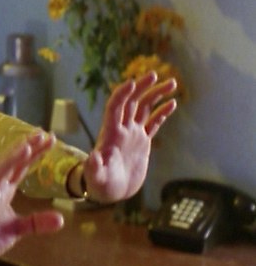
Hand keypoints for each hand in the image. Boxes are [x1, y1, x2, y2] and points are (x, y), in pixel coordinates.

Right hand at [0, 132, 63, 265]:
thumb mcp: (16, 229)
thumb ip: (36, 222)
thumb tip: (62, 218)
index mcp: (4, 191)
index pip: (21, 168)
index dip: (34, 153)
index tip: (50, 137)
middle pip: (10, 165)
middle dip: (24, 149)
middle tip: (41, 133)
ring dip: (9, 163)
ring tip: (24, 149)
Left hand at [84, 71, 177, 202]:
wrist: (110, 191)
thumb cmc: (99, 185)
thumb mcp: (95, 177)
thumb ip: (93, 168)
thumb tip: (92, 158)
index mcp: (110, 133)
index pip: (115, 107)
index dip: (122, 94)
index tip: (133, 82)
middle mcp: (121, 129)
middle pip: (131, 102)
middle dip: (141, 87)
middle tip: (154, 74)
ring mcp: (132, 134)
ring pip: (144, 108)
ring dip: (155, 94)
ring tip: (172, 83)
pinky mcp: (142, 142)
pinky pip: (153, 122)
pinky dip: (162, 112)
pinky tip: (173, 102)